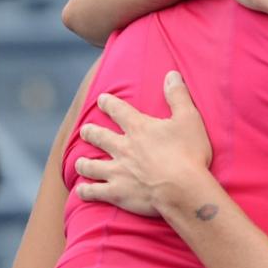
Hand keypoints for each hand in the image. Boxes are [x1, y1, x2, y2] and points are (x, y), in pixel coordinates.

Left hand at [74, 72, 215, 217]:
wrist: (183, 189)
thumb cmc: (189, 154)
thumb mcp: (189, 119)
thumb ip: (178, 96)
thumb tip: (171, 74)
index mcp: (138, 128)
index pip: (118, 110)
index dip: (108, 103)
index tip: (101, 100)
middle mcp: (123, 147)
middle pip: (99, 137)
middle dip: (90, 132)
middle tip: (85, 130)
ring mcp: (117, 171)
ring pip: (92, 165)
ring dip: (84, 163)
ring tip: (79, 162)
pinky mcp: (117, 193)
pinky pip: (94, 192)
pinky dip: (86, 191)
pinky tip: (81, 191)